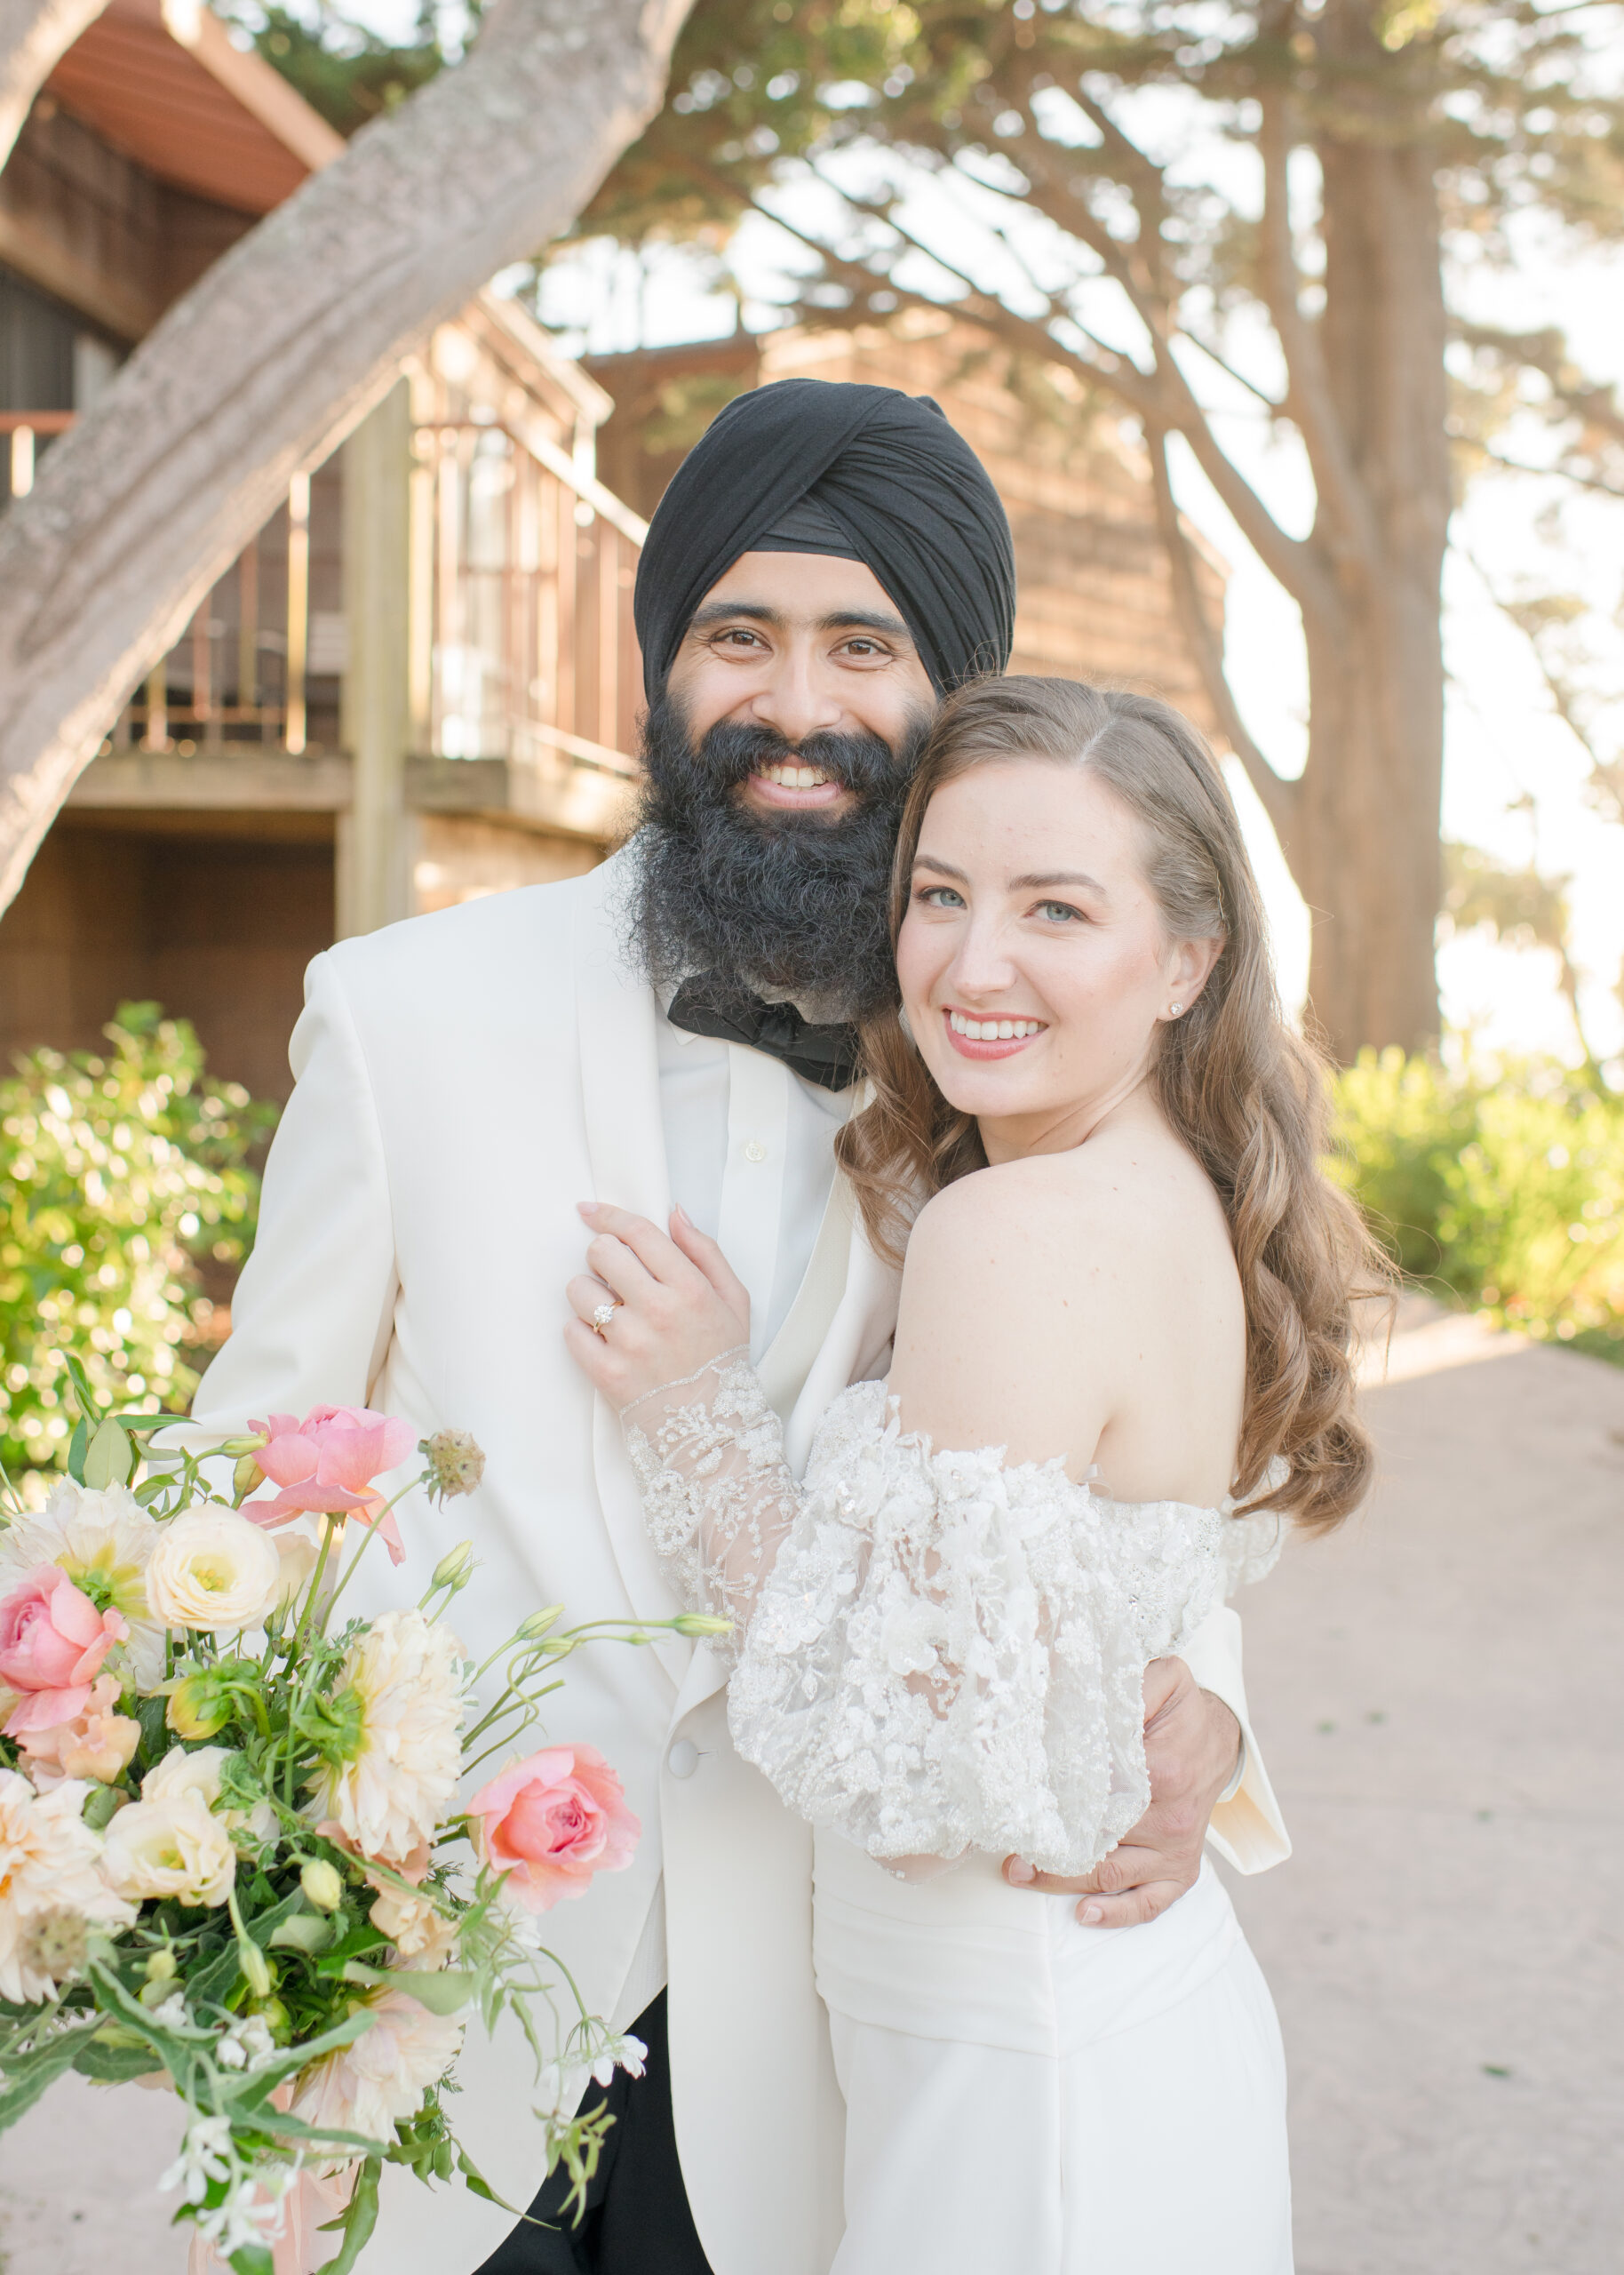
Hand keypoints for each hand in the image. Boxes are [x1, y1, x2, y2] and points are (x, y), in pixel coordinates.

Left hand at [565, 1202, 750, 1411]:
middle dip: (603, 1258)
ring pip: (579, 1290)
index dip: (609, 1216)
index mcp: (690, 1288)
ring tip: (612, 1314)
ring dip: (590, 1296)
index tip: (590, 1212)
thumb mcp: (733, 1299)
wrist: (711, 1429)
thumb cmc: (722, 1359)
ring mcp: (629, 1342)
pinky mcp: (606, 1372)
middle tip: (615, 1276)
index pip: (638, 1233)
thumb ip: (705, 1251)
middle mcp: (658, 1310)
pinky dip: (582, 1332)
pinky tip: (605, 1341)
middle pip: (601, 1253)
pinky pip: (570, 1331)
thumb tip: (674, 1213)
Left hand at [1002, 1657, 1241, 1926]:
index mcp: (1161, 1771)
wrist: (1219, 1741)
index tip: (1022, 1810)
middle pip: (1100, 1843)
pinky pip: (1153, 1903)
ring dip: (1066, 1882)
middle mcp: (1172, 1817)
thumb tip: (1080, 1686)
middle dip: (1051, 1852)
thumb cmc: (1179, 1710)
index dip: (1058, 1806)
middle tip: (1009, 1855)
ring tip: (1023, 1875)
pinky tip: (1084, 1914)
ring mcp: (1178, 1849)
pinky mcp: (1183, 1870)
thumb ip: (1132, 1684)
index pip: (1099, 1797)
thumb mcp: (1165, 1679)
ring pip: (1115, 1876)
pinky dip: (1118, 1914)